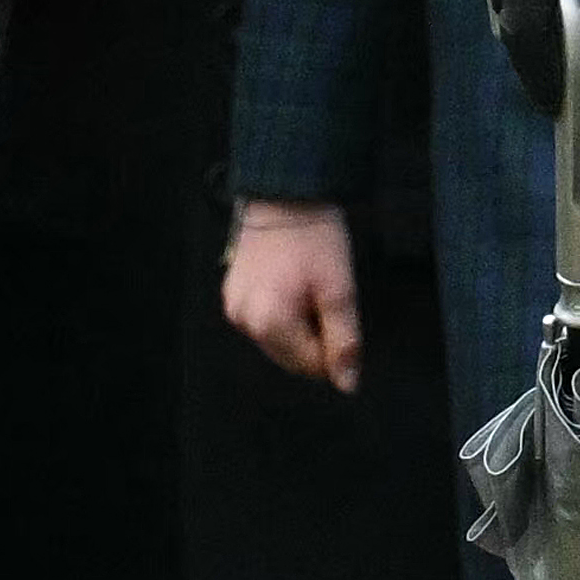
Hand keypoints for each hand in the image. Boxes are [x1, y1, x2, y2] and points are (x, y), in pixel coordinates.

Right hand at [224, 201, 363, 388]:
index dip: (336, 349)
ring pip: (278, 340)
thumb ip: (344, 341)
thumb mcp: (340, 291)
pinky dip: (283, 314)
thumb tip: (347, 385)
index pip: (310, 365)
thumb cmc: (315, 239)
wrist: (286, 194)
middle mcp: (244, 322)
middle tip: (328, 299)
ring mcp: (233, 308)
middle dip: (316, 338)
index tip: (344, 318)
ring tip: (310, 289)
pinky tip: (294, 286)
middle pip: (291, 357)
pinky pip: (264, 321)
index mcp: (269, 323)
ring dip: (300, 327)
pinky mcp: (232, 294)